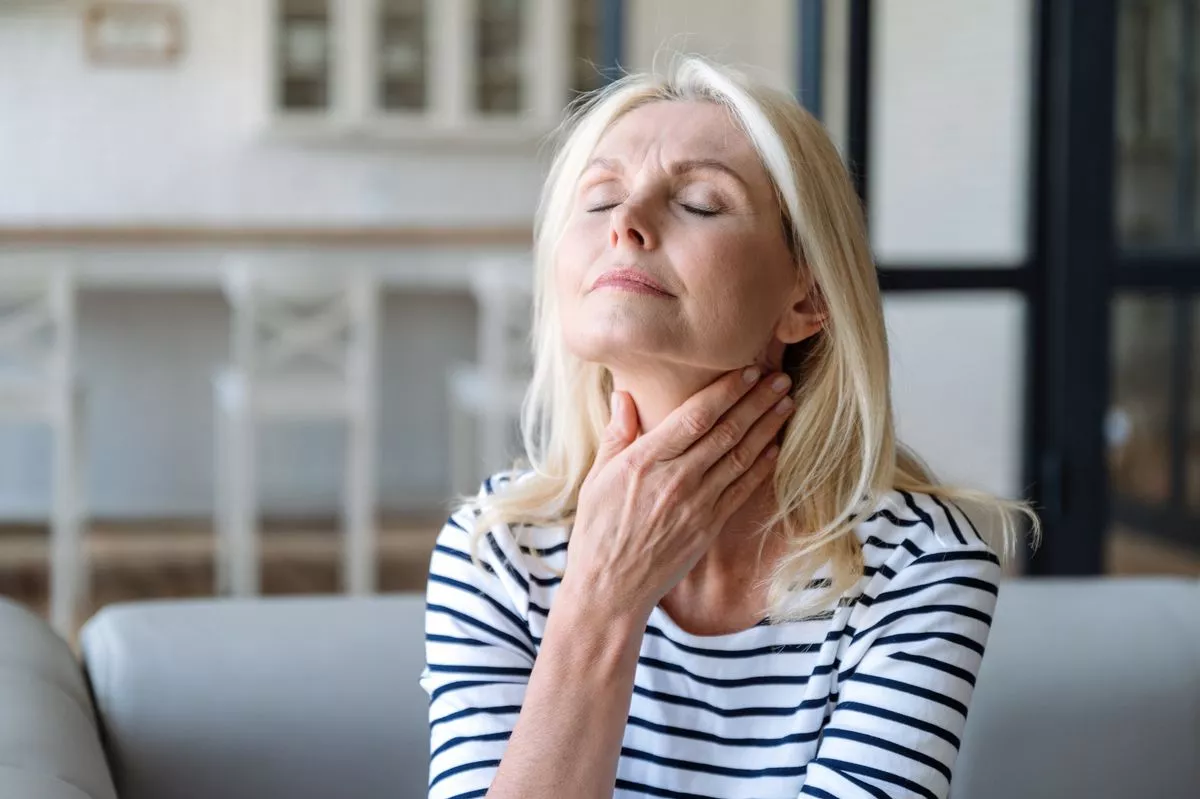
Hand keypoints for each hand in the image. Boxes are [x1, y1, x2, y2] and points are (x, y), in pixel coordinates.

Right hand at [561, 367, 794, 622]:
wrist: (611, 588)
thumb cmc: (597, 531)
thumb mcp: (596, 478)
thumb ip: (616, 435)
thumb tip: (625, 395)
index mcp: (644, 461)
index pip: (694, 417)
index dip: (725, 391)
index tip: (746, 369)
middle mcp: (675, 480)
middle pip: (726, 432)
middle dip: (756, 401)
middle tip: (780, 377)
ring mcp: (696, 505)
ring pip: (741, 457)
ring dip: (767, 427)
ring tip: (786, 403)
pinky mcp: (709, 526)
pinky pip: (742, 489)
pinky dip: (762, 466)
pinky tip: (775, 446)